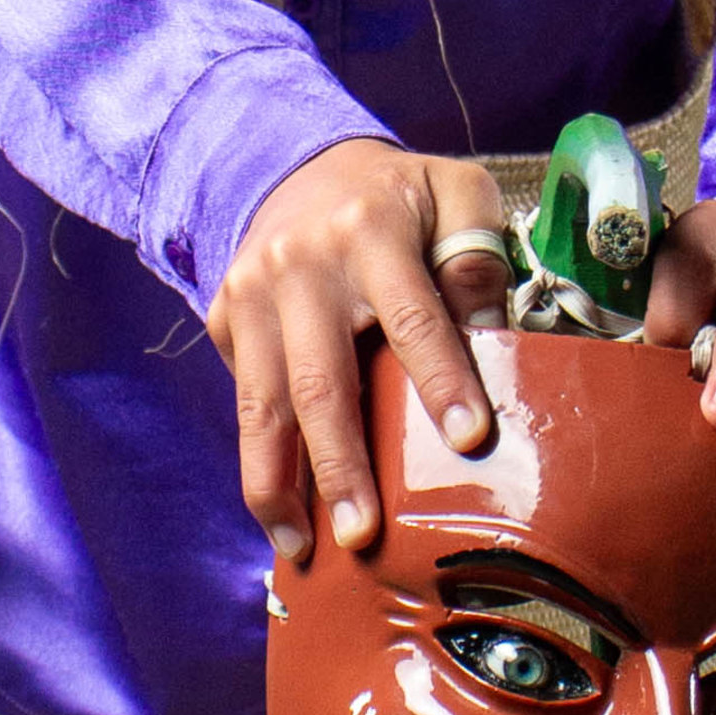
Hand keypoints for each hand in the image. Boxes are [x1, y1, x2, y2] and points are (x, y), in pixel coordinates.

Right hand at [211, 142, 517, 561]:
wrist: (295, 164)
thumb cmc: (397, 198)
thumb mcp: (454, 195)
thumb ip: (477, 259)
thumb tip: (492, 339)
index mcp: (371, 231)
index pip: (414, 318)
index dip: (441, 381)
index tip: (469, 440)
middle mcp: (300, 266)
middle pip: (320, 382)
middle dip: (341, 465)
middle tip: (364, 535)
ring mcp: (251, 296)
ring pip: (262, 407)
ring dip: (279, 486)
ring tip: (301, 550)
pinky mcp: (223, 320)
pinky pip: (244, 404)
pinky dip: (261, 463)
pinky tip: (283, 514)